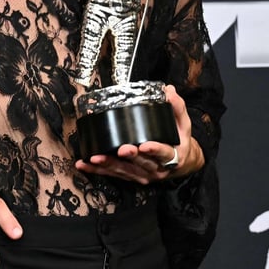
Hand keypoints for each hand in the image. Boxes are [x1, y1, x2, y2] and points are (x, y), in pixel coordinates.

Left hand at [74, 85, 203, 183]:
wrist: (181, 163)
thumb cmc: (179, 141)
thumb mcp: (183, 125)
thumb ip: (177, 108)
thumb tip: (169, 90)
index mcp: (172, 156)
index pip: (164, 153)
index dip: (154, 150)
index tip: (144, 145)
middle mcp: (157, 168)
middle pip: (142, 163)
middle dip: (130, 157)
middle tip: (120, 149)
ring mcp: (143, 175)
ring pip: (125, 171)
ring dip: (109, 165)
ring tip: (95, 158)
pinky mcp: (132, 177)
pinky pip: (114, 174)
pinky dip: (98, 171)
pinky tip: (85, 165)